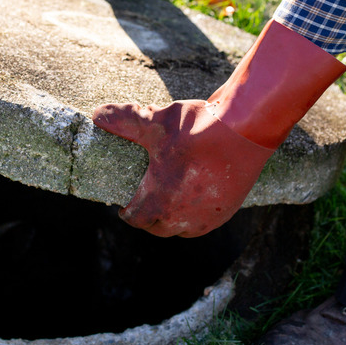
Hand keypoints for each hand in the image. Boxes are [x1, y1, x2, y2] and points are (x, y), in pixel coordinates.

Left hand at [92, 100, 274, 237]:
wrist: (247, 129)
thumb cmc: (198, 128)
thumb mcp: (156, 122)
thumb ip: (125, 121)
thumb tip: (98, 115)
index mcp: (160, 200)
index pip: (136, 219)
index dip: (127, 213)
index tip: (124, 206)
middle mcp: (182, 217)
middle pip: (157, 228)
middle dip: (148, 218)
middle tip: (144, 203)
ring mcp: (207, 217)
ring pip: (181, 229)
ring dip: (171, 220)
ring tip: (167, 203)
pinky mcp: (226, 211)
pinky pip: (203, 223)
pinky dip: (193, 216)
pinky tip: (192, 200)